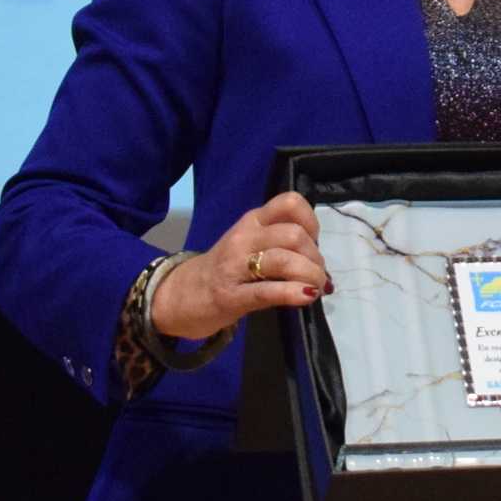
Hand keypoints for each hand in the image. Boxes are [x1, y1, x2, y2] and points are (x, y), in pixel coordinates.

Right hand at [149, 190, 325, 341]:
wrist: (179, 296)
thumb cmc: (224, 269)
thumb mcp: (250, 245)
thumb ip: (280, 245)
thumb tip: (321, 263)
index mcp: (252, 220)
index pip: (289, 202)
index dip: (311, 221)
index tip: (313, 242)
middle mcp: (245, 237)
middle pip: (294, 235)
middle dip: (315, 257)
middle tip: (316, 275)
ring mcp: (235, 266)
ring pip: (284, 260)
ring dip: (310, 275)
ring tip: (315, 288)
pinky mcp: (231, 296)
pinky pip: (268, 291)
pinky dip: (293, 293)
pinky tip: (305, 297)